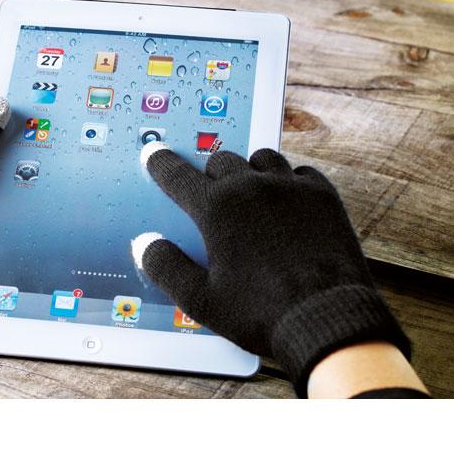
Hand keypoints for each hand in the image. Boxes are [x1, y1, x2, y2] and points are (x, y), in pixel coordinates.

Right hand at [131, 143, 410, 395]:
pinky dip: (288, 181)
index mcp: (216, 209)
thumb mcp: (201, 299)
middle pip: (220, 160)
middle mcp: (251, 188)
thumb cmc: (260, 311)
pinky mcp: (323, 195)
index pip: (178, 175)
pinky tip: (288, 202)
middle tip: (212, 195)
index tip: (154, 153)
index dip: (161, 163)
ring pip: (260, 158)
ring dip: (249, 171)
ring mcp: (290, 187)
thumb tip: (145, 243)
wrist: (328, 318)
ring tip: (250, 193)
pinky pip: (299, 172)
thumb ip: (165, 267)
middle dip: (210, 173)